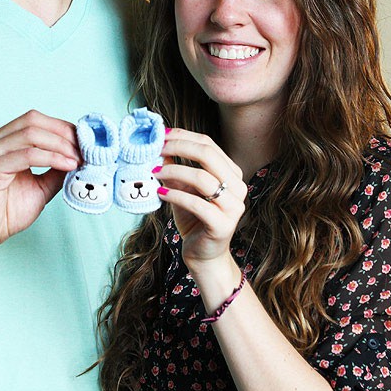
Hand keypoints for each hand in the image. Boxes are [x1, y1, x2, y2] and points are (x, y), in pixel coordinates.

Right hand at [0, 110, 79, 258]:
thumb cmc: (4, 213)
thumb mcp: (40, 187)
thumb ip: (55, 169)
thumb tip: (78, 157)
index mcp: (1, 140)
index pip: (35, 120)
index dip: (62, 127)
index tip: (83, 142)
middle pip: (34, 121)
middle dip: (64, 133)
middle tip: (84, 150)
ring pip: (32, 133)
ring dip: (60, 144)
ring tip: (77, 159)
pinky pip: (28, 154)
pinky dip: (52, 158)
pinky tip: (66, 165)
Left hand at [155, 128, 247, 274]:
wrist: (204, 255)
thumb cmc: (193, 219)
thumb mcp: (182, 189)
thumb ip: (175, 169)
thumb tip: (158, 148)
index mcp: (231, 173)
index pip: (208, 144)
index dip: (184, 136)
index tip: (161, 135)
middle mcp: (238, 187)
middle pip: (208, 155)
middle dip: (179, 147)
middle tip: (156, 149)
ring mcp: (233, 206)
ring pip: (203, 178)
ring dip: (174, 170)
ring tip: (153, 171)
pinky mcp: (223, 225)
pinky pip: (197, 204)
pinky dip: (175, 195)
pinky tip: (160, 192)